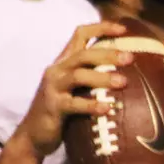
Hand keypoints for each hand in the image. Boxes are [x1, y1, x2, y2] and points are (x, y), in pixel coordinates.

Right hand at [13, 21, 131, 157]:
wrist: (33, 135)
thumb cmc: (62, 112)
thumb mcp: (76, 90)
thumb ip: (93, 78)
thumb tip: (130, 75)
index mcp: (64, 62)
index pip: (80, 34)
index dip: (101, 28)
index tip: (124, 29)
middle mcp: (57, 70)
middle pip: (83, 54)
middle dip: (108, 54)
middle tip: (130, 58)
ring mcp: (53, 88)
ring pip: (78, 76)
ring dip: (102, 78)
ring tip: (123, 82)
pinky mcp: (52, 107)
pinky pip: (73, 104)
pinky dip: (91, 105)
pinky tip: (108, 108)